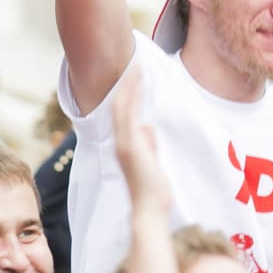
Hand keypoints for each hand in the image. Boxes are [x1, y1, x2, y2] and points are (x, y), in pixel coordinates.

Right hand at [111, 65, 169, 215]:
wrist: (149, 208)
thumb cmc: (152, 189)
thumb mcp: (153, 161)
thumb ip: (149, 144)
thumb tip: (149, 128)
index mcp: (126, 145)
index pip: (124, 114)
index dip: (129, 95)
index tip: (136, 78)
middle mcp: (121, 142)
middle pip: (120, 106)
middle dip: (128, 85)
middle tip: (136, 64)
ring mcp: (124, 143)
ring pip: (122, 107)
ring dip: (130, 86)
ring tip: (137, 67)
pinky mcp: (129, 145)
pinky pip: (127, 115)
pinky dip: (131, 97)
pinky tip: (138, 83)